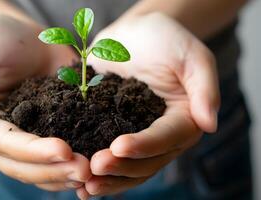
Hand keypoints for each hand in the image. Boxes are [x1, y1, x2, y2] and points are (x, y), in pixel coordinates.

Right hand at [0, 15, 90, 190]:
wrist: (23, 35)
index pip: (8, 146)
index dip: (35, 152)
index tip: (64, 150)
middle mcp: (7, 140)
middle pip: (27, 166)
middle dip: (56, 170)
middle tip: (86, 170)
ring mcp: (33, 137)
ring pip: (46, 168)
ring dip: (68, 174)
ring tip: (94, 172)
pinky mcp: (55, 130)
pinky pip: (64, 154)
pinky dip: (77, 163)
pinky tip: (98, 166)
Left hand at [76, 12, 219, 197]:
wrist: (136, 33)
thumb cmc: (166, 39)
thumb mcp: (191, 55)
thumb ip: (204, 87)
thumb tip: (210, 125)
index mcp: (184, 120)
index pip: (165, 139)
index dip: (143, 146)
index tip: (119, 146)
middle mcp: (161, 135)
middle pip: (146, 162)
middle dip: (120, 167)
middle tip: (94, 168)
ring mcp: (137, 135)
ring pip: (127, 167)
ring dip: (108, 179)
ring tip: (84, 185)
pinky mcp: (113, 130)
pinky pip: (108, 155)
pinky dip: (95, 170)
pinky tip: (77, 182)